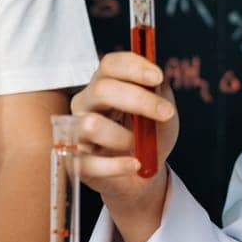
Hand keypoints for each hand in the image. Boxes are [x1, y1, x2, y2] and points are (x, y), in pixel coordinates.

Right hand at [70, 52, 177, 233]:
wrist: (143, 176)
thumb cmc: (148, 137)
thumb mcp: (162, 112)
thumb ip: (159, 94)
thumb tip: (157, 82)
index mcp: (104, 85)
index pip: (110, 65)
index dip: (133, 67)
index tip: (158, 78)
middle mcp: (85, 104)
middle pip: (101, 89)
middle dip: (137, 100)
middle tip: (165, 113)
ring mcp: (76, 132)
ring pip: (91, 125)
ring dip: (123, 136)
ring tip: (138, 146)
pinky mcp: (75, 162)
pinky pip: (90, 163)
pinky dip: (118, 165)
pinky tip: (135, 165)